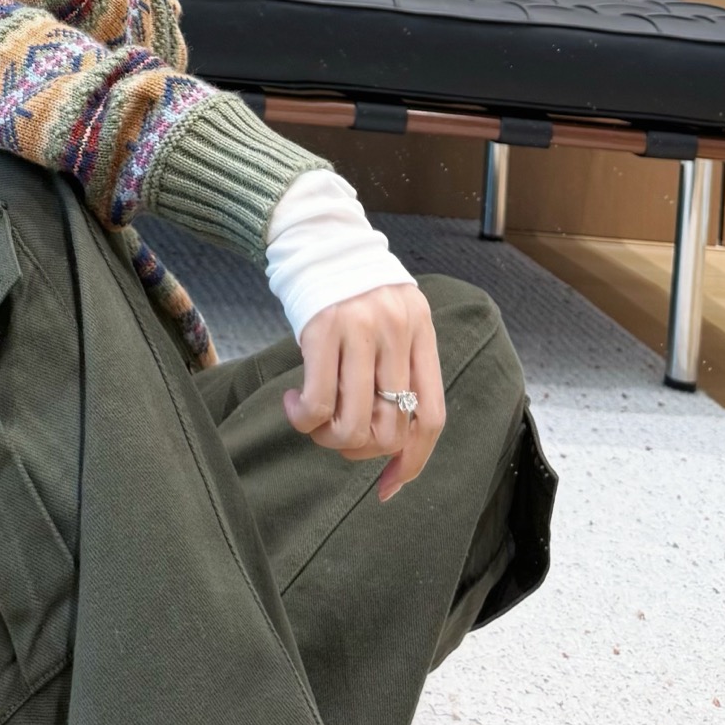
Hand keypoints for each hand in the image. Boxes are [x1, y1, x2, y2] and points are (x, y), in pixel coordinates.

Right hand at [282, 282, 445, 500]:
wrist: (317, 236)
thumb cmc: (352, 287)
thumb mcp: (393, 319)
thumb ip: (398, 366)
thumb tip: (390, 438)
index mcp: (422, 333)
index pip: (431, 417)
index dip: (412, 462)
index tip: (389, 487)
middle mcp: (398, 332)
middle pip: (391, 428)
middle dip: (360, 450)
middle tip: (337, 437)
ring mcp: (362, 330)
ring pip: (354, 423)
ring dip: (328, 439)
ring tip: (313, 422)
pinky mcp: (323, 329)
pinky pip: (318, 402)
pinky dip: (303, 418)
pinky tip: (293, 404)